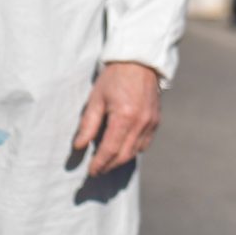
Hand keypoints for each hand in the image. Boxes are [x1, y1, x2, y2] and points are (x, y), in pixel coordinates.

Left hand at [72, 61, 162, 175]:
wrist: (140, 62)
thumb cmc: (115, 78)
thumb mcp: (96, 98)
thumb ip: (88, 124)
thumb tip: (79, 146)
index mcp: (124, 117)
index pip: (110, 150)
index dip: (99, 163)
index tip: (91, 172)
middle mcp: (140, 123)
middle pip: (124, 155)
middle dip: (109, 166)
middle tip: (97, 171)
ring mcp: (151, 123)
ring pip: (136, 152)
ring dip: (121, 160)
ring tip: (107, 162)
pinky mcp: (156, 120)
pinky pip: (145, 143)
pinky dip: (133, 150)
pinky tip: (123, 150)